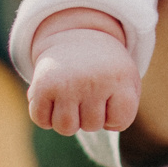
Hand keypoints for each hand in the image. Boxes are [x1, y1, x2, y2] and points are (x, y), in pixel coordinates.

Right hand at [27, 11, 138, 134]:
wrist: (78, 37)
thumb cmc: (105, 70)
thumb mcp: (126, 82)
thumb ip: (122, 112)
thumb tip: (98, 128)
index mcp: (120, 78)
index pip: (120, 121)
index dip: (114, 118)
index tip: (112, 98)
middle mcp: (94, 80)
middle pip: (92, 126)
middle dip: (90, 115)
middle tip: (89, 90)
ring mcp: (67, 84)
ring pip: (66, 128)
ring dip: (68, 120)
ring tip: (72, 99)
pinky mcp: (43, 85)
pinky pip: (41, 120)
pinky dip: (45, 116)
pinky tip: (53, 100)